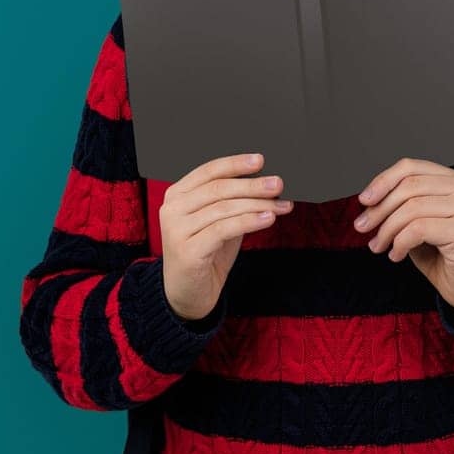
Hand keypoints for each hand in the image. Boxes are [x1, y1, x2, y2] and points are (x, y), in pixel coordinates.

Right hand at [160, 152, 292, 321]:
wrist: (188, 293)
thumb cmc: (207, 252)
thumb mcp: (218, 220)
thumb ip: (234, 201)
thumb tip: (266, 182)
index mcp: (177, 194)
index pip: (208, 171)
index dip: (235, 164)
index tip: (260, 160)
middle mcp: (172, 208)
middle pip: (218, 189)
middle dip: (252, 185)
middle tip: (278, 183)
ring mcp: (176, 230)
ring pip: (223, 208)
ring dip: (257, 204)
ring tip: (281, 204)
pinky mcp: (187, 251)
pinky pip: (223, 229)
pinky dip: (249, 221)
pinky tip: (268, 219)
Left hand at [354, 158, 453, 311]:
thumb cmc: (441, 253)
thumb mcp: (416, 222)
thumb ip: (399, 205)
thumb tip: (368, 199)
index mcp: (452, 180)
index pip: (410, 167)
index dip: (383, 181)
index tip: (363, 200)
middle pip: (408, 187)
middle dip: (379, 209)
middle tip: (362, 228)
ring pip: (411, 208)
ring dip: (387, 230)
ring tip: (379, 246)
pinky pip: (418, 229)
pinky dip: (400, 243)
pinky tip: (396, 255)